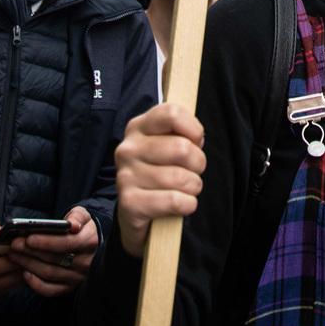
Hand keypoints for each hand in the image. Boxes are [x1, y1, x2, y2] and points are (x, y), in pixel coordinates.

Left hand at [9, 207, 98, 297]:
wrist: (90, 243)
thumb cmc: (81, 227)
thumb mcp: (82, 215)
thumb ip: (77, 216)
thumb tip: (72, 225)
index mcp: (90, 242)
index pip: (66, 243)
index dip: (46, 242)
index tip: (28, 238)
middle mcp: (85, 263)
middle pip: (54, 259)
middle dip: (31, 252)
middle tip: (14, 244)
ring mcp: (77, 277)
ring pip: (49, 274)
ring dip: (29, 264)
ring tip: (14, 254)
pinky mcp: (68, 287)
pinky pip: (50, 290)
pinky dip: (35, 283)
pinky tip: (24, 273)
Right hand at [115, 102, 205, 256]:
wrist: (135, 211)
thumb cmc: (159, 171)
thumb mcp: (167, 144)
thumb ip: (182, 133)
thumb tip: (197, 138)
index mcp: (138, 127)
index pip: (172, 114)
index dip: (194, 129)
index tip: (196, 142)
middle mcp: (128, 149)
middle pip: (182, 148)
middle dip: (198, 163)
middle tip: (193, 171)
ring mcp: (125, 176)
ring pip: (180, 178)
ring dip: (193, 186)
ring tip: (187, 189)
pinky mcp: (129, 204)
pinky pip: (173, 201)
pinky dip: (187, 204)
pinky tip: (183, 204)